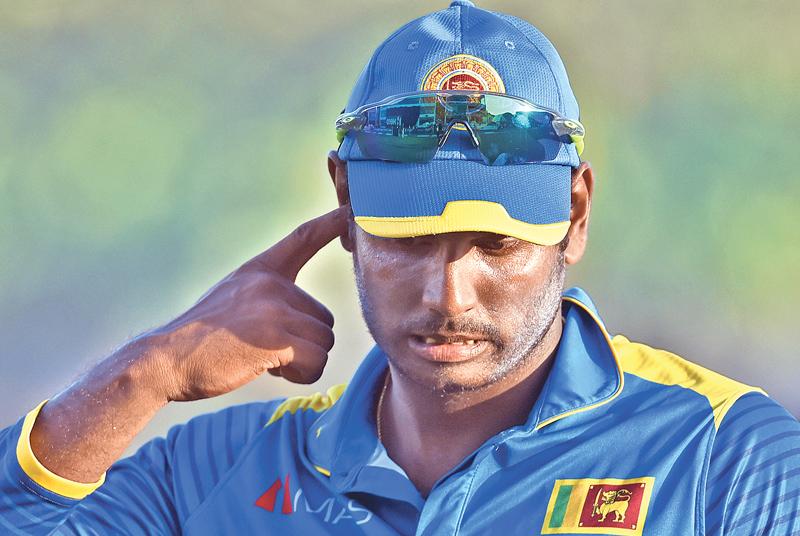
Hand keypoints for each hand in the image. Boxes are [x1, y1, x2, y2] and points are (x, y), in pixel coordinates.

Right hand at [148, 204, 349, 400]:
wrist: (165, 360)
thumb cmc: (202, 339)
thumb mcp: (235, 297)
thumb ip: (271, 296)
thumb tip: (309, 321)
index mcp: (261, 270)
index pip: (303, 238)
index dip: (331, 223)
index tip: (351, 209)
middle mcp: (271, 284)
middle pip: (324, 319)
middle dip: (304, 342)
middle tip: (266, 348)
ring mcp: (274, 309)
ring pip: (324, 342)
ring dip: (302, 360)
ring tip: (265, 358)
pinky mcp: (276, 339)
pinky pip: (317, 362)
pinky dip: (300, 375)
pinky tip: (270, 369)